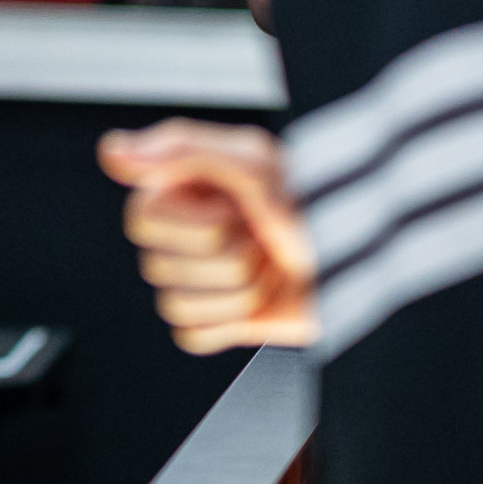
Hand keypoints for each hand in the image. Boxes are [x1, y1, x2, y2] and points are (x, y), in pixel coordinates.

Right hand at [102, 117, 317, 350]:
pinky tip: (261, 299)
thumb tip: (112, 150)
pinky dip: (233, 322)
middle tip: (264, 238)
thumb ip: (182, 149)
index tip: (236, 206)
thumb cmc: (322, 207)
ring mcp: (199, 277)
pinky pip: (190, 335)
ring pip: (176, 304)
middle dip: (226, 257)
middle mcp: (185, 231)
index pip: (141, 220)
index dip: (193, 223)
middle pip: (159, 267)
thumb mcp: (258, 165)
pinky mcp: (216, 318)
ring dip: (238, 290)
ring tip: (272, 268)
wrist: (369, 264)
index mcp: (184, 187)